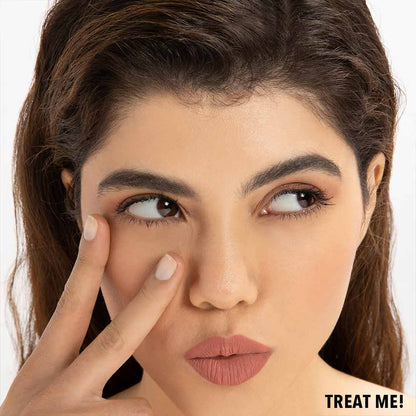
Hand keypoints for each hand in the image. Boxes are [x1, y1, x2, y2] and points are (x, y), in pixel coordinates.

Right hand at [0, 214, 183, 415]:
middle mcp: (51, 395)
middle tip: (174, 262)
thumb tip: (139, 353)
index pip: (71, 306)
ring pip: (143, 408)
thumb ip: (87, 368)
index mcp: (43, 372)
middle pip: (117, 339)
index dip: (86, 264)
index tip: (99, 222)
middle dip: (150, 298)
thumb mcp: (49, 396)